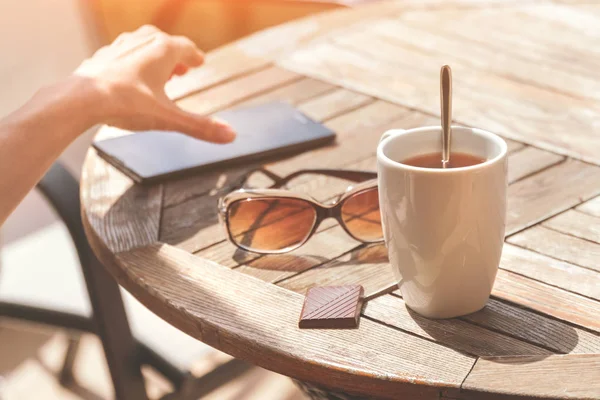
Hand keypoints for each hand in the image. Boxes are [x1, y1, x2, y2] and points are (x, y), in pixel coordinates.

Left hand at [74, 25, 234, 142]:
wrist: (81, 99)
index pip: (187, 48)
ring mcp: (120, 46)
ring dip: (155, 57)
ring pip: (144, 45)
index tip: (199, 61)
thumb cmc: (125, 104)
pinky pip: (124, 54)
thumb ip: (200, 127)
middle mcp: (142, 41)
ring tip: (159, 72)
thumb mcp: (169, 118)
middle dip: (176, 57)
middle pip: (166, 43)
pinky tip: (130, 78)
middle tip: (182, 69)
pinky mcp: (103, 56)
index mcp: (163, 50)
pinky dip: (133, 63)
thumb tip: (231, 135)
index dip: (195, 57)